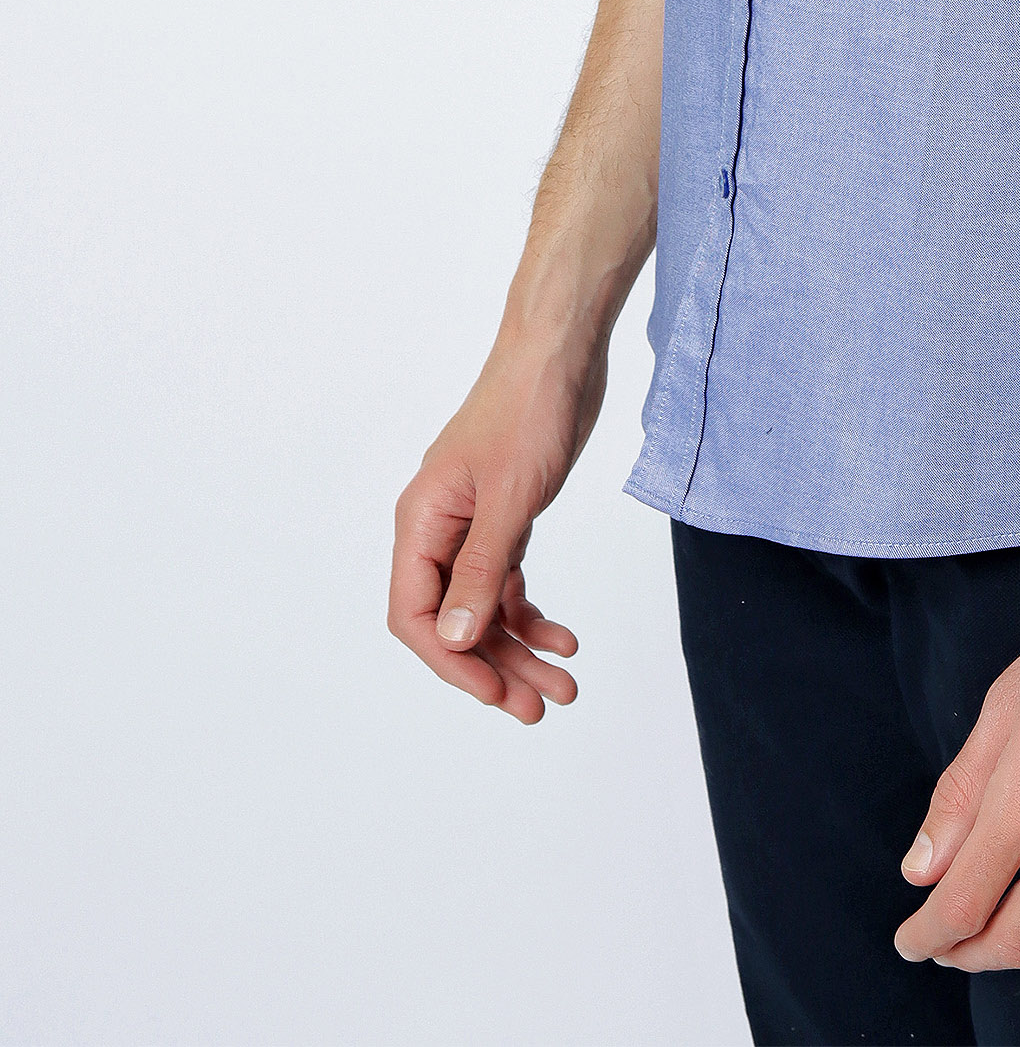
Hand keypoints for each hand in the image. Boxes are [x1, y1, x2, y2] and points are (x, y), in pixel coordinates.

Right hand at [387, 347, 603, 723]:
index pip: (416, 616)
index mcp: (422, 522)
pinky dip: (532, 613)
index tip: (498, 693)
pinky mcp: (505, 516)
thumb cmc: (529, 408)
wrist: (561, 350)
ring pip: (484, 608)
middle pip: (454, 622)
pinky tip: (564, 637)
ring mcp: (472, 524)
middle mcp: (439, 529)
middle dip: (496, 668)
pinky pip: (507, 581)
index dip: (453, 662)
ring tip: (564, 686)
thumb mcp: (510, 496)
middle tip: (542, 706)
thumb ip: (481, 569)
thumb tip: (457, 640)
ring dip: (520, 649)